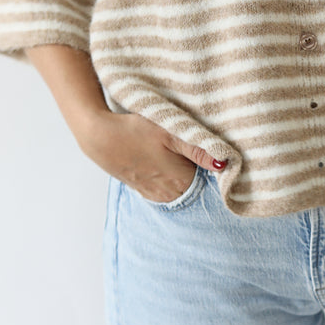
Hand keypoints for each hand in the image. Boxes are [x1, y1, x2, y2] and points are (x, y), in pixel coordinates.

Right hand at [78, 110, 225, 203]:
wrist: (99, 137)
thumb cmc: (135, 131)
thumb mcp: (170, 133)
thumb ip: (199, 149)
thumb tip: (225, 163)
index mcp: (182, 181)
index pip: (211, 182)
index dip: (214, 168)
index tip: (214, 155)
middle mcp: (171, 193)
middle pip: (197, 187)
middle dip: (200, 174)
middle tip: (194, 153)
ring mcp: (155, 193)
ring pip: (181, 189)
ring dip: (184, 177)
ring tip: (178, 158)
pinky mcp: (143, 189)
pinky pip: (165, 190)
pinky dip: (169, 181)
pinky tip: (164, 165)